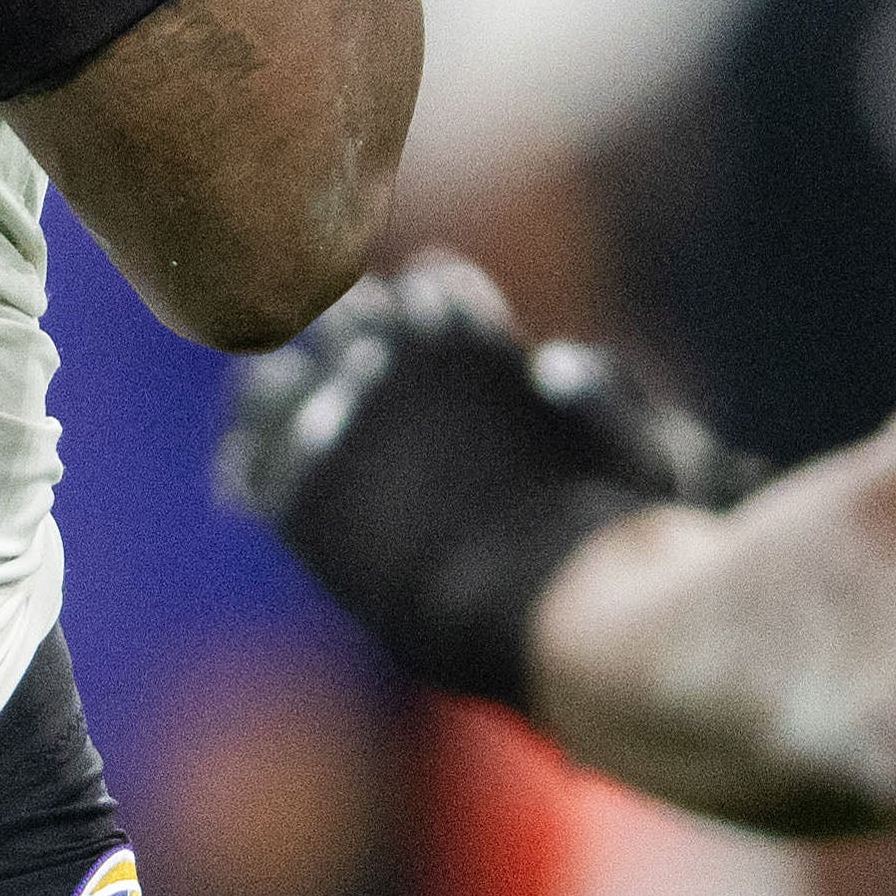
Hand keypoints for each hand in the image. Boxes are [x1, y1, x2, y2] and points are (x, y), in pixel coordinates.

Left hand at [221, 255, 762, 709]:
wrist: (545, 608)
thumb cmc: (614, 540)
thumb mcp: (640, 445)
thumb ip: (602, 386)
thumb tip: (549, 361)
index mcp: (462, 323)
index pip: (431, 287)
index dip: (435, 325)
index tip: (432, 354)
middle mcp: (391, 346)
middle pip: (351, 312)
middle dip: (363, 343)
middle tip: (362, 386)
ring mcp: (340, 405)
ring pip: (288, 360)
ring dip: (300, 384)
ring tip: (302, 418)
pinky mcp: (301, 474)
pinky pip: (254, 436)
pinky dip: (260, 445)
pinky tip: (256, 471)